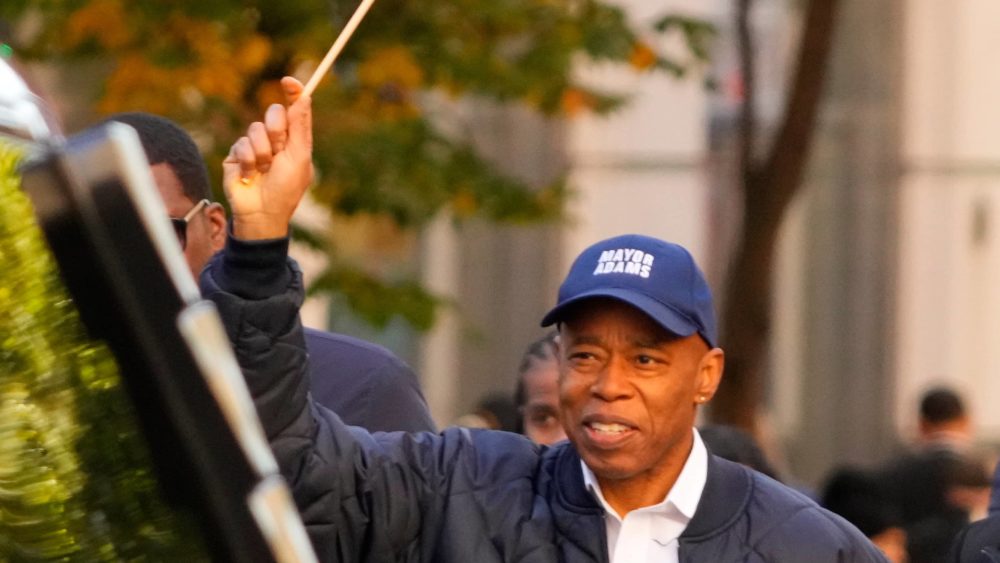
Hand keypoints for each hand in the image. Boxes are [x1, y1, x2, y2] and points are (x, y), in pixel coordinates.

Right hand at [223, 77, 313, 239]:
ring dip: (262, 152)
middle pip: (274, 112)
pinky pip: (241, 144)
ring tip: (264, 170)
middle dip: (277, 130)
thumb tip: (305, 96)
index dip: (293, 92)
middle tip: (278, 150)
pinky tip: (251, 175)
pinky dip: (248, 160)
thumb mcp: (299, 157)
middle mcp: (275, 139)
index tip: (289, 80)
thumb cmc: (286, 189)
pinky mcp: (237, 154)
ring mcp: (254, 146)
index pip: (294, 108)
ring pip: (255, 128)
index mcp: (294, 139)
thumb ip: (300, 126)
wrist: (262, 212)